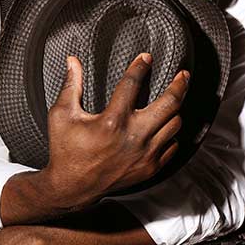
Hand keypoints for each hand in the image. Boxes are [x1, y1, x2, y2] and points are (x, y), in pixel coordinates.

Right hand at [41, 53, 188, 209]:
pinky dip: (171, 134)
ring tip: (173, 100)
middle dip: (179, 85)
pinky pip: (173, 145)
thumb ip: (71, 85)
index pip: (132, 84)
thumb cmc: (66, 150)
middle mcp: (134, 137)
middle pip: (170, 104)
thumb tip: (72, 60)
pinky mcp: (150, 167)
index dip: (140, 67)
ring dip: (175, 110)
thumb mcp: (62, 115)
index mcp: (112, 122)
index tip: (146, 58)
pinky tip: (166, 126)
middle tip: (183, 75)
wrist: (73, 187)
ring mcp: (145, 154)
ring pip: (175, 124)